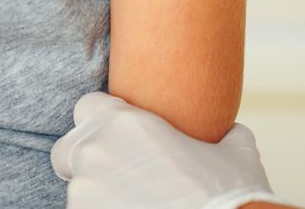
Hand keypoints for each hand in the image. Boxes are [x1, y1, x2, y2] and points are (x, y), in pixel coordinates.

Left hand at [50, 92, 283, 208]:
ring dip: (98, 194)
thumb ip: (224, 133)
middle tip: (119, 172)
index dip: (103, 119)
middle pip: (68, 148)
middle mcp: (96, 154)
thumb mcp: (236, 151)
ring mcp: (84, 196)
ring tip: (136, 202)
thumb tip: (231, 131)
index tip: (121, 133)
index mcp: (125, 124)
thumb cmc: (228, 194)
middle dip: (85, 158)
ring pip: (77, 189)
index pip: (88, 106)